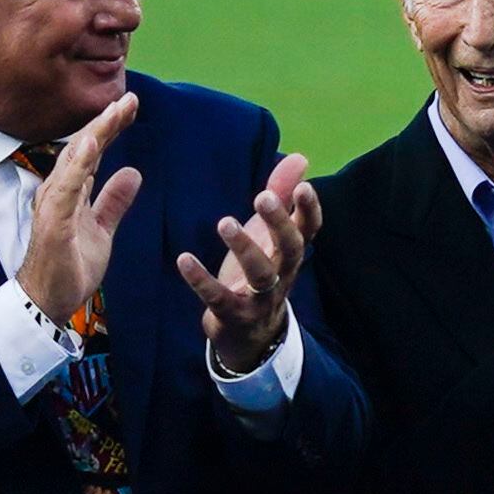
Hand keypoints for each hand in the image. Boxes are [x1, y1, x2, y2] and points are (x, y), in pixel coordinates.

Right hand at [13, 95, 145, 325]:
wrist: (49, 301)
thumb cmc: (70, 265)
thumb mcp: (102, 229)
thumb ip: (114, 201)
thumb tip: (132, 172)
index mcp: (71, 191)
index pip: (92, 151)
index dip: (111, 128)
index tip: (131, 106)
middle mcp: (59, 191)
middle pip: (84, 148)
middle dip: (106, 122)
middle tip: (130, 98)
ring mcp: (54, 204)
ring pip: (75, 161)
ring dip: (95, 134)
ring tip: (115, 111)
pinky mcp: (53, 221)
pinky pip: (67, 187)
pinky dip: (79, 164)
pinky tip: (91, 143)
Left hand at [180, 152, 321, 373]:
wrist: (251, 335)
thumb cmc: (261, 273)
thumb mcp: (270, 236)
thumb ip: (281, 196)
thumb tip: (300, 158)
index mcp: (290, 252)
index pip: (309, 229)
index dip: (309, 209)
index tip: (303, 186)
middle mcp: (282, 274)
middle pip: (289, 248)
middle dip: (278, 223)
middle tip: (262, 197)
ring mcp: (260, 297)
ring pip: (260, 274)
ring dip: (244, 248)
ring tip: (225, 222)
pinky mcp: (233, 314)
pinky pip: (218, 298)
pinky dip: (201, 280)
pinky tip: (184, 259)